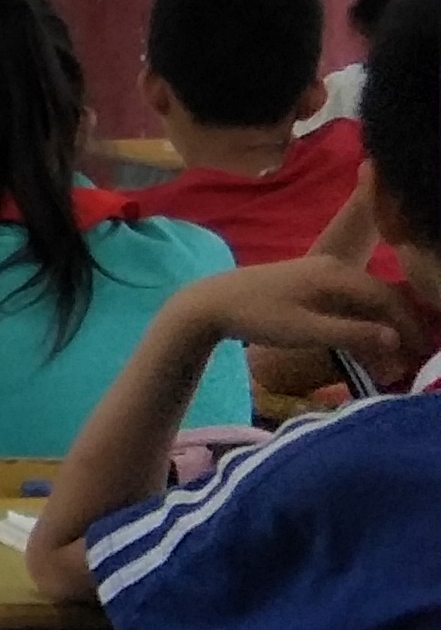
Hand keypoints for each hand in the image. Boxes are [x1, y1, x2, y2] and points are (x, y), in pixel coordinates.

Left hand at [187, 255, 419, 358]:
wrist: (210, 303)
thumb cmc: (256, 316)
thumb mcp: (305, 330)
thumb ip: (351, 333)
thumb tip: (395, 338)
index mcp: (337, 274)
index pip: (389, 299)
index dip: (409, 327)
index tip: (421, 354)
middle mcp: (334, 268)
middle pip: (381, 298)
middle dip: (399, 330)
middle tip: (410, 361)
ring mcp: (322, 274)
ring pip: (365, 302)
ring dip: (380, 329)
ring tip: (388, 362)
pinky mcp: (310, 285)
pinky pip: (347, 303)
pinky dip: (360, 324)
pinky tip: (363, 347)